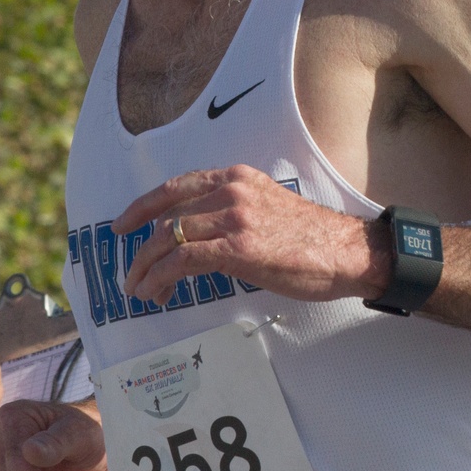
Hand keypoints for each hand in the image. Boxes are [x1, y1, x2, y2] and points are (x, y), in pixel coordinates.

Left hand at [117, 166, 385, 306]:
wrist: (346, 251)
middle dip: (142, 249)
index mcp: (237, 178)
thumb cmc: (312, 239)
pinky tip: (158, 292)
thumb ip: (234, 212)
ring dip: (147, 268)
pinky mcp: (237, 247)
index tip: (124, 224)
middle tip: (131, 274)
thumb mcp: (267, 209)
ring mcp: (233, 218)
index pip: (176, 187)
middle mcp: (231, 191)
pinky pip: (182, 260)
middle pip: (167, 216)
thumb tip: (201, 236)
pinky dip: (161, 277)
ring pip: (169, 238)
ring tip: (141, 291)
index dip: (143, 206)